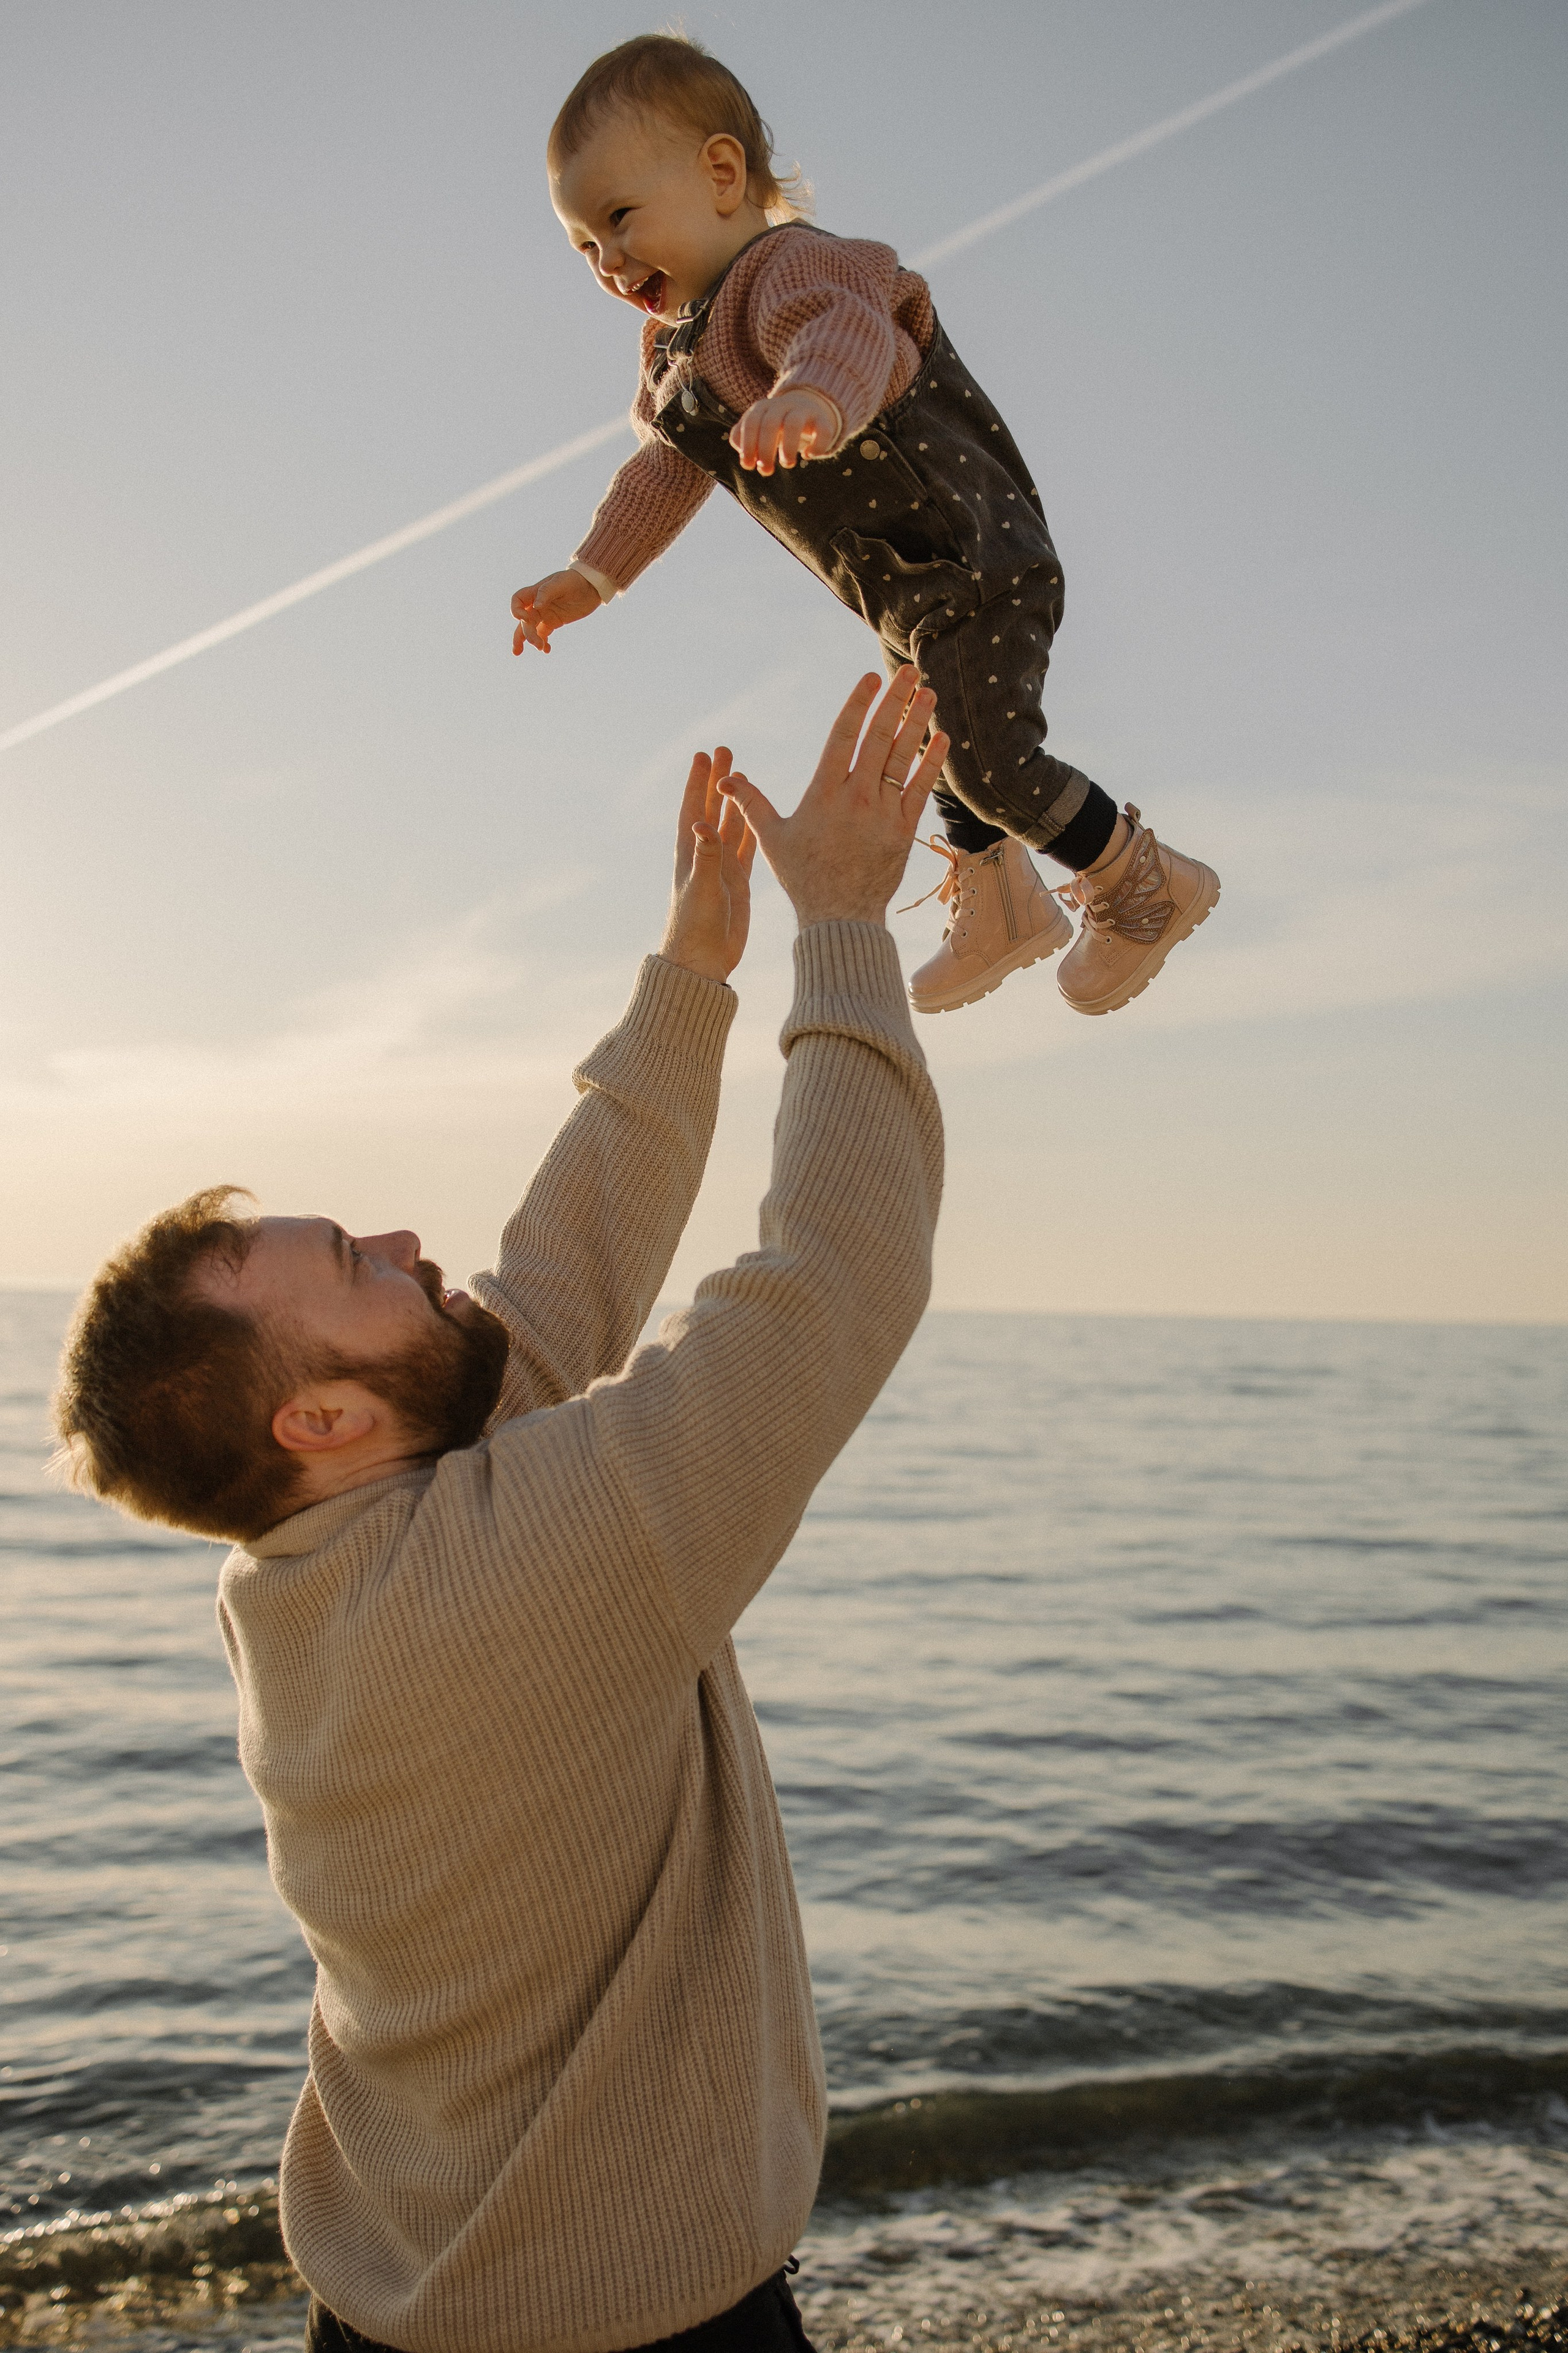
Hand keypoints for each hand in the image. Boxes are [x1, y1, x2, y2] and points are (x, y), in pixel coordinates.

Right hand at [511, 568, 600, 654]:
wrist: (591, 587)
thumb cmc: (575, 580)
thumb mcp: (561, 583)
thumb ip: (546, 593)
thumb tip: (536, 606)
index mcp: (535, 592)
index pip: (517, 601)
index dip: (516, 611)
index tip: (525, 619)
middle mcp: (537, 604)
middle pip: (524, 621)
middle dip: (528, 634)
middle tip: (537, 645)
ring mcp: (545, 614)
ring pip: (531, 630)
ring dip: (531, 640)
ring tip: (540, 649)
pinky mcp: (554, 622)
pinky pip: (543, 634)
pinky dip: (543, 642)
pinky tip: (547, 649)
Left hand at [659, 747, 757, 983]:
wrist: (703, 961)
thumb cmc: (695, 928)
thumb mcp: (702, 889)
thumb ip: (705, 857)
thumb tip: (702, 825)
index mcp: (691, 853)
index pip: (694, 808)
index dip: (698, 782)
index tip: (703, 755)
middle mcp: (705, 856)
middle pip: (713, 809)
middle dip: (718, 782)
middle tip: (725, 751)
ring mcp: (721, 868)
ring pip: (731, 825)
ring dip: (735, 801)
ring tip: (742, 774)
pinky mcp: (737, 883)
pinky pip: (745, 848)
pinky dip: (750, 829)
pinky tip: (757, 815)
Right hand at [721, 667, 947, 929]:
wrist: (839, 918)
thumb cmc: (803, 878)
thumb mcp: (772, 839)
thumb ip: (751, 804)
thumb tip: (726, 779)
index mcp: (824, 793)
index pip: (843, 736)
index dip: (859, 703)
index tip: (871, 677)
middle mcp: (856, 798)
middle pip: (879, 738)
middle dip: (896, 701)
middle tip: (911, 671)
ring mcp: (883, 813)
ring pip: (903, 759)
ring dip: (918, 723)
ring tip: (929, 693)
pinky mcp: (903, 831)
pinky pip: (920, 789)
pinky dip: (931, 763)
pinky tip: (941, 738)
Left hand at [728, 387, 840, 473]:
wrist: (806, 408)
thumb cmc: (775, 425)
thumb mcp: (756, 428)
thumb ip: (742, 438)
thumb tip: (743, 452)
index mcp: (763, 407)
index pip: (751, 423)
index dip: (748, 446)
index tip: (749, 465)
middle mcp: (783, 405)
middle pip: (770, 424)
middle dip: (765, 450)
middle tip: (766, 471)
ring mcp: (804, 410)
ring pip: (794, 424)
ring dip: (788, 448)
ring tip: (787, 464)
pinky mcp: (823, 420)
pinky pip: (823, 431)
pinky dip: (816, 447)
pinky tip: (809, 455)